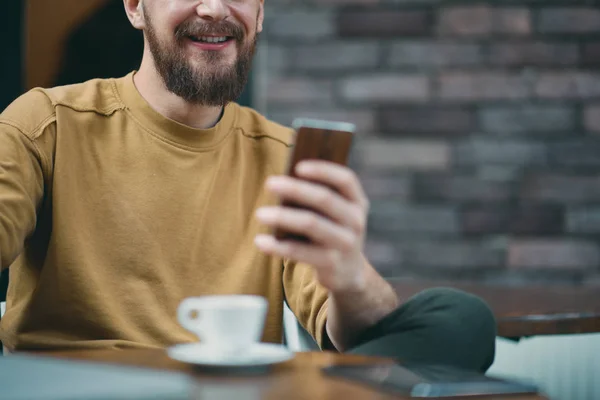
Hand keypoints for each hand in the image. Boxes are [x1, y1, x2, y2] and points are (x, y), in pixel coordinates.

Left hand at [254, 160, 369, 292]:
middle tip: (269, 183)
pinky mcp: (332, 264)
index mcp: (357, 202)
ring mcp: (346, 244)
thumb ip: (317, 198)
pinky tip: (260, 241)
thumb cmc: (330, 231)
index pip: (345, 180)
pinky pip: (300, 252)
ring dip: (283, 216)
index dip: (323, 170)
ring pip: (311, 224)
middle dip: (295, 189)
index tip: (298, 166)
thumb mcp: (333, 214)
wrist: (347, 273)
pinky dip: (278, 246)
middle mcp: (356, 221)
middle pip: (325, 199)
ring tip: (259, 213)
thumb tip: (283, 182)